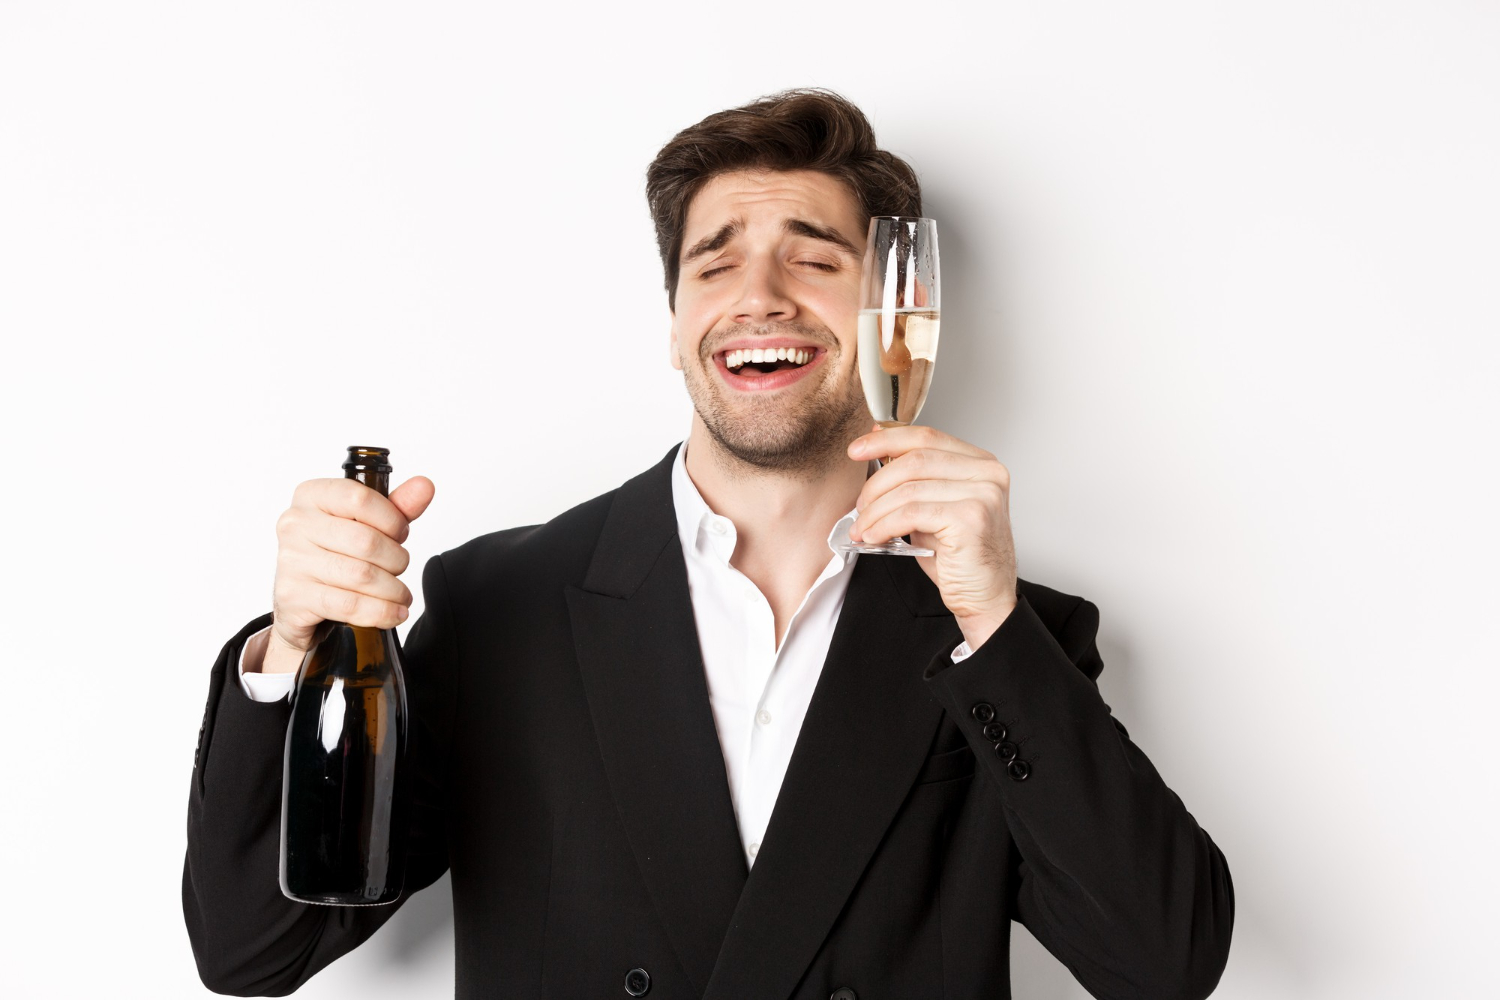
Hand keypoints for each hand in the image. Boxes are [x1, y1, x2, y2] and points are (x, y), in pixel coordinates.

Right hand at [261, 476, 435, 672]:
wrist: (300, 600)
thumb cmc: (335, 553)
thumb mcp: (366, 524)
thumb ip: (397, 506)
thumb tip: (425, 486)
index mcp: (311, 496)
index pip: (359, 498)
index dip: (392, 519)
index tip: (401, 533)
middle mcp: (295, 524)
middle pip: (365, 541)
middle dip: (396, 559)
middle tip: (399, 567)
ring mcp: (291, 561)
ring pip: (361, 576)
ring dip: (393, 589)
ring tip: (401, 594)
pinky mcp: (294, 596)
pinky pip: (349, 605)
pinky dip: (381, 611)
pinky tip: (394, 613)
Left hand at [848, 425, 1016, 649]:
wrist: (985, 597)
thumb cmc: (960, 557)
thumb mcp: (933, 508)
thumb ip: (915, 480)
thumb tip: (878, 447)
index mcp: (980, 464)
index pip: (927, 437)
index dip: (887, 440)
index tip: (858, 450)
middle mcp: (987, 473)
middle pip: (914, 460)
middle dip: (876, 483)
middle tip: (859, 506)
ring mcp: (982, 494)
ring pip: (909, 489)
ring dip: (876, 510)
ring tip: (863, 528)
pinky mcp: (971, 518)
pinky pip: (911, 513)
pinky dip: (885, 525)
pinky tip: (875, 536)